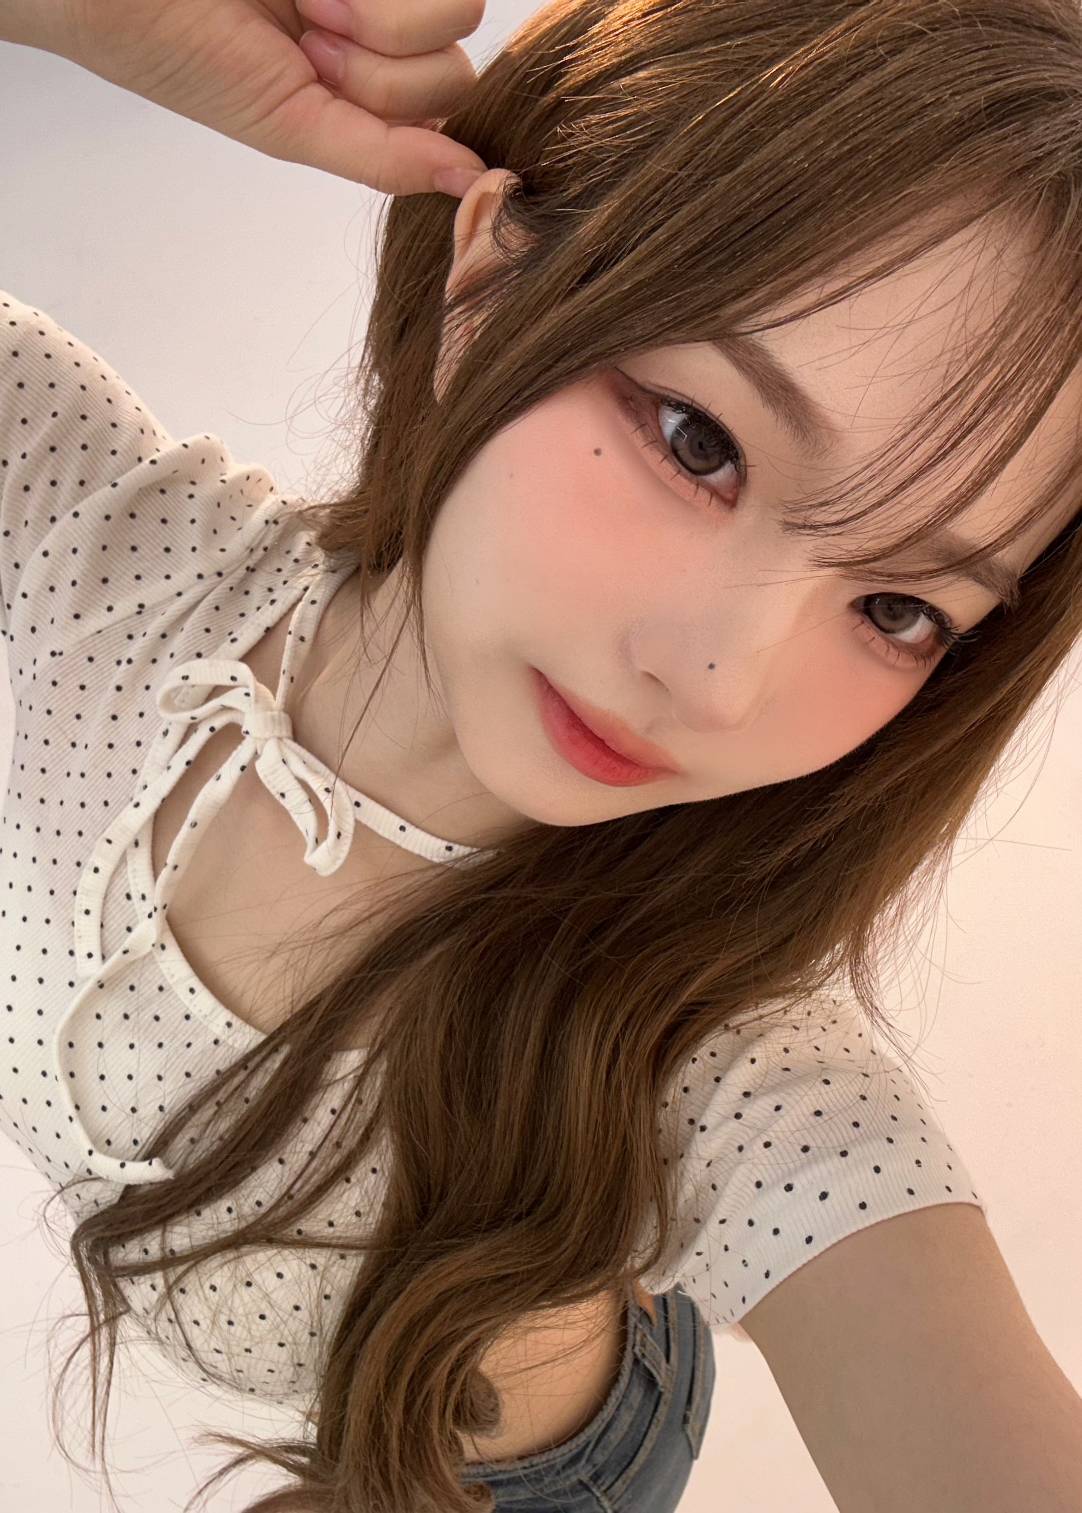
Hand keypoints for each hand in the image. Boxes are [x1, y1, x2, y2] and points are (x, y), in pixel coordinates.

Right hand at [48, 0, 489, 195]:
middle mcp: (385, 33)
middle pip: (456, 70)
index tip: (324, 80)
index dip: (396, 102)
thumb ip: (385, 157)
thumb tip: (474, 182)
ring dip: (378, 10)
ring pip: (455, 10)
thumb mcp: (290, 125)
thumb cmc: (187, 52)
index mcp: (369, 90)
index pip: (448, 113)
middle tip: (308, 36)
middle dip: (379, 65)